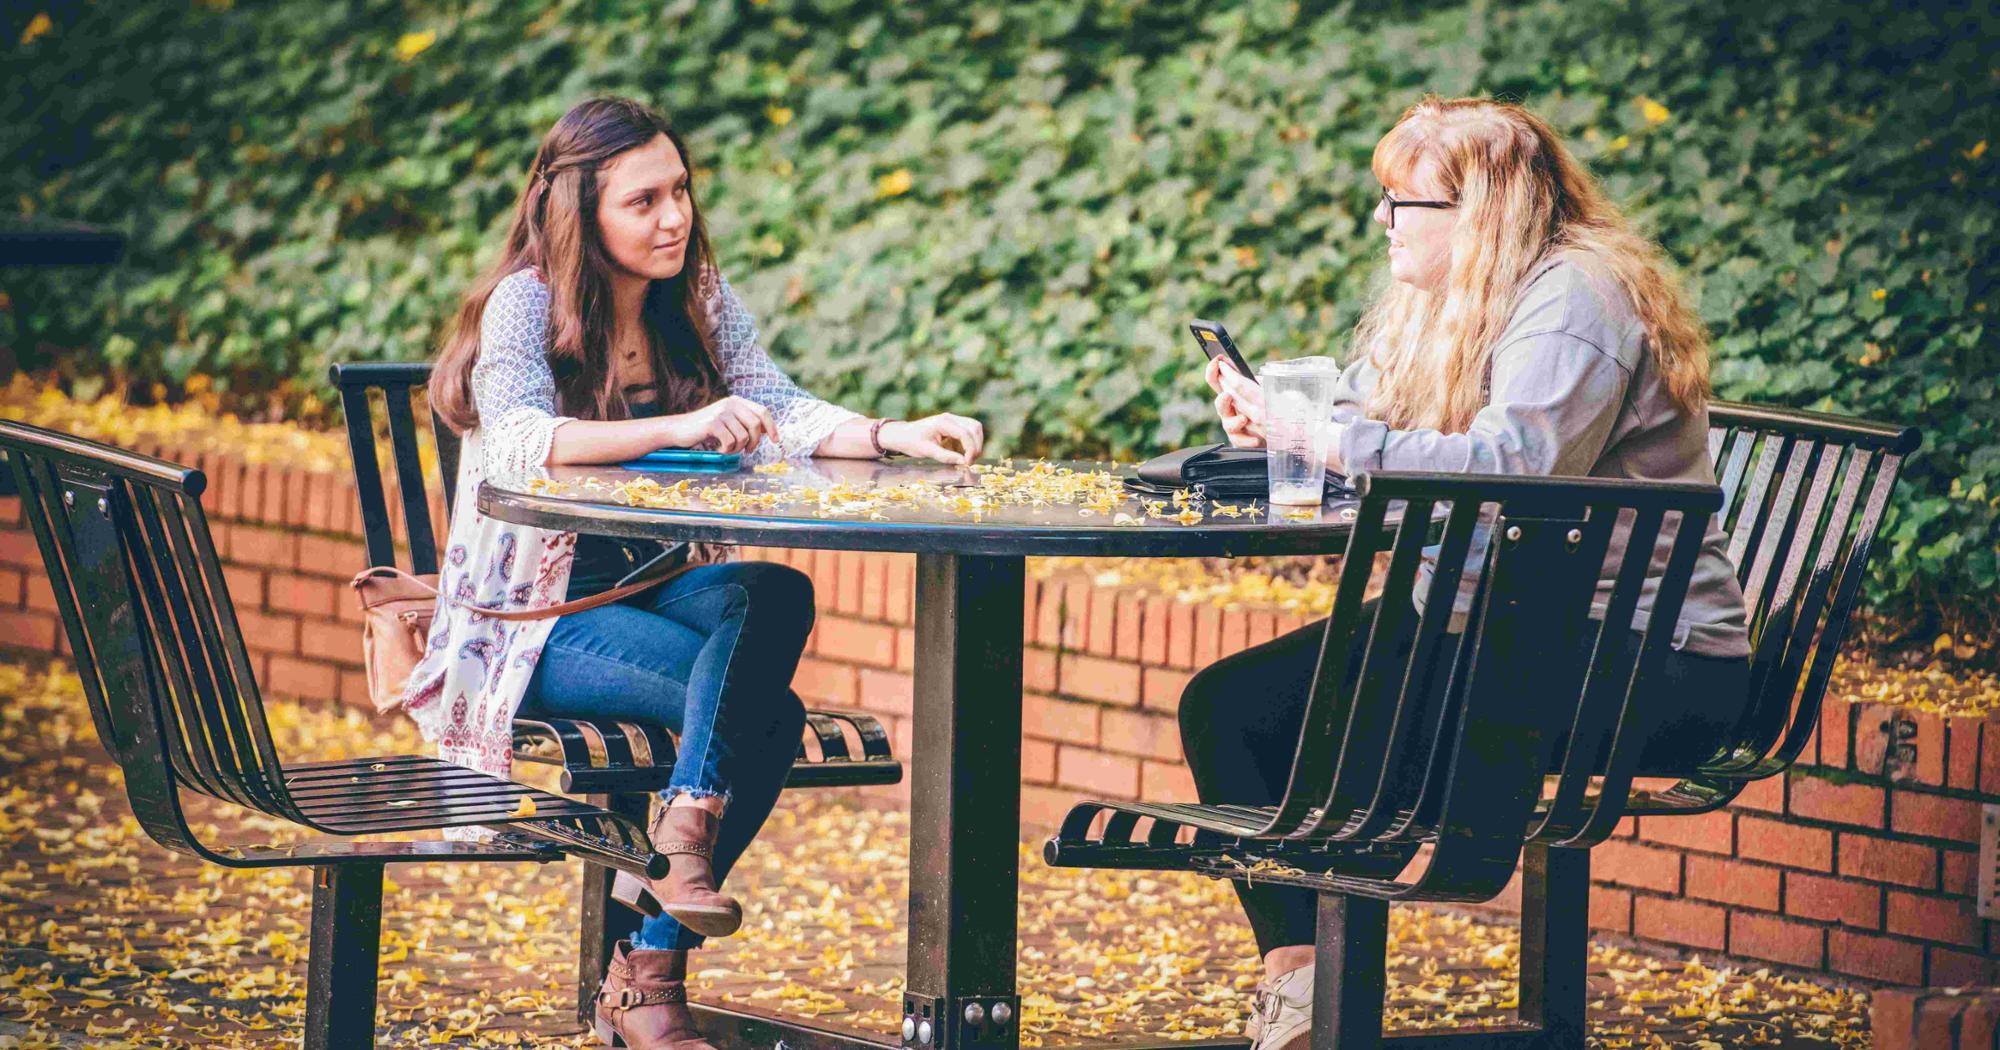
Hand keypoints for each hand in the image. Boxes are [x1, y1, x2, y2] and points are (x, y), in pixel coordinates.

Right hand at [660, 396, 777, 453]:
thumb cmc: (706, 429)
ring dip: (737, 449)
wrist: (679, 429)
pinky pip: (730, 442)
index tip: (776, 441)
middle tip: (747, 452)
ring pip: (743, 437)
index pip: (762, 412)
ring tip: (726, 449)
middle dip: (754, 442)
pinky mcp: (713, 423)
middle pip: (755, 425)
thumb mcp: (728, 422)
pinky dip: (726, 450)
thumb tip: (767, 431)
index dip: (772, 427)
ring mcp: (721, 412)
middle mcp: (730, 403)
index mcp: (736, 401)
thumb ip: (745, 423)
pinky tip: (717, 449)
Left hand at [880, 414, 984, 464]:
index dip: (970, 449)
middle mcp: (950, 418)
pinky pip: (969, 431)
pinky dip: (971, 442)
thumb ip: (945, 456)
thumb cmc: (911, 441)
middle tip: (970, 462)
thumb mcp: (926, 451)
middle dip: (977, 445)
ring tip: (969, 458)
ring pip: (974, 427)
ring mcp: (953, 420)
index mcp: (943, 422)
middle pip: (974, 427)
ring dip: (976, 443)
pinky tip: (964, 454)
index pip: (965, 433)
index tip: (967, 463)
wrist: (901, 435)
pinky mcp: (954, 425)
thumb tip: (963, 462)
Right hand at [1206, 356, 1265, 447]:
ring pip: (1228, 424)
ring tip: (1244, 419)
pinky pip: (1240, 442)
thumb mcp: (1269, 391)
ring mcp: (1234, 426)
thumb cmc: (1274, 408)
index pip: (1217, 381)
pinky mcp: (1241, 441)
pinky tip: (1256, 440)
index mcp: (1233, 393)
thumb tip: (1257, 378)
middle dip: (1223, 399)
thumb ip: (1261, 384)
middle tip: (1228, 395)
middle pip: (1220, 403)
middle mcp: (1230, 409)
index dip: (1213, 371)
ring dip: (1234, 421)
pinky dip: (1247, 440)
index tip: (1218, 360)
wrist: (1282, 431)